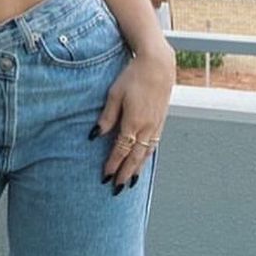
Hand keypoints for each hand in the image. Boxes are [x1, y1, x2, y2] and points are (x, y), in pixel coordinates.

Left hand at [90, 47, 174, 192]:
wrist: (158, 66)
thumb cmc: (133, 77)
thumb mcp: (114, 95)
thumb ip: (107, 117)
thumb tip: (95, 136)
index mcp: (133, 121)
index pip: (121, 149)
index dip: (113, 164)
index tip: (105, 177)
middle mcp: (146, 127)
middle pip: (135, 157)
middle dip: (125, 173)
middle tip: (117, 189)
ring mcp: (156, 125)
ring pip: (146, 153)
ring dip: (138, 168)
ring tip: (130, 181)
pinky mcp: (160, 121)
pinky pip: (153, 145)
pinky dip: (147, 157)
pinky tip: (143, 161)